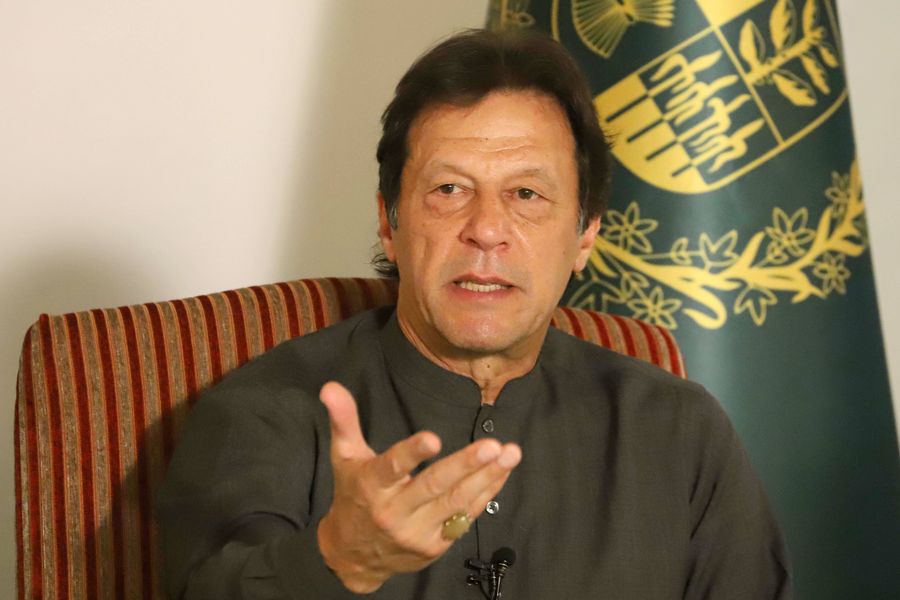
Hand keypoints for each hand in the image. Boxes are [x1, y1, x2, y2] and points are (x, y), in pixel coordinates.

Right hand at [316, 381, 520, 593]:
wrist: (353, 556)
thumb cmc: (353, 496)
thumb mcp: (344, 457)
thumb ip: (344, 420)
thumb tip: (331, 387)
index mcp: (371, 486)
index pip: (391, 467)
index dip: (411, 454)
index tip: (432, 438)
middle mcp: (395, 511)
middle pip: (433, 486)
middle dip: (465, 465)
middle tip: (491, 445)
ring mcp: (417, 531)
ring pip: (456, 502)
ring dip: (486, 477)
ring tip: (509, 453)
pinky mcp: (435, 545)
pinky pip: (466, 516)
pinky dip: (487, 492)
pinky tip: (503, 471)